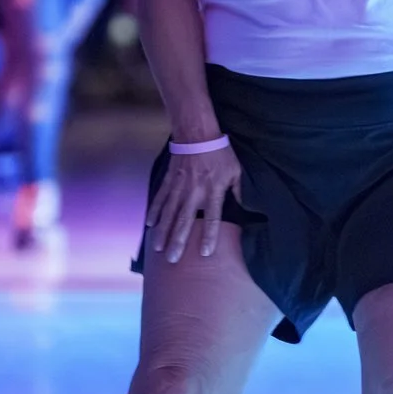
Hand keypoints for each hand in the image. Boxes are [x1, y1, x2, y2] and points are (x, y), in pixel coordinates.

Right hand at [146, 142, 242, 264]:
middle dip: (178, 241)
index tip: (204, 253)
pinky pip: (160, 198)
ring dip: (163, 232)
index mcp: (213, 190)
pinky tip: (150, 225)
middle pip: (185, 220)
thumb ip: (237, 192)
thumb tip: (242, 209)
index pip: (212, 218)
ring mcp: (179, 186)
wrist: (197, 133)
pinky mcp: (169, 180)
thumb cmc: (220, 153)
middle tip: (172, 259)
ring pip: (169, 213)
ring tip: (158, 249)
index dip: (209, 235)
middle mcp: (194, 191)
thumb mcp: (235, 172)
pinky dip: (154, 211)